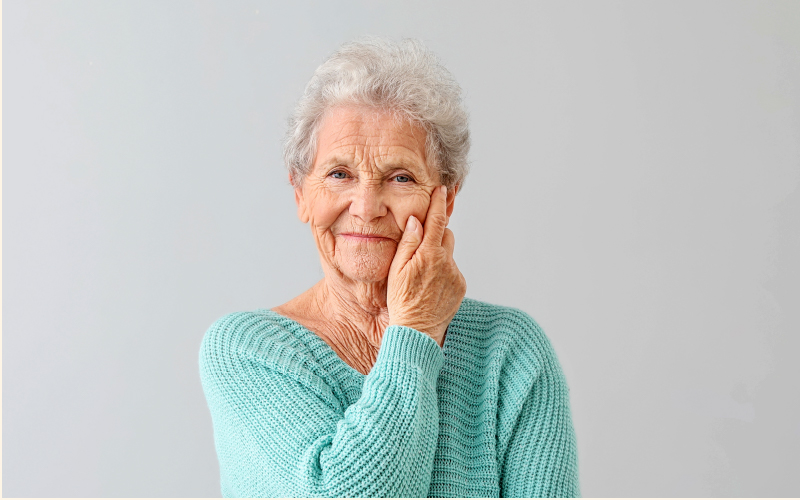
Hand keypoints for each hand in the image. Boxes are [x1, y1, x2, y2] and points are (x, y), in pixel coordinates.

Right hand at [387, 185, 466, 347]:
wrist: (417, 330)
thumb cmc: (401, 300)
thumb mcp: (396, 269)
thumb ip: (408, 242)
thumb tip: (415, 220)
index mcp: (429, 254)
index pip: (436, 220)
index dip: (438, 203)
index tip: (441, 189)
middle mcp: (446, 262)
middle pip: (445, 235)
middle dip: (435, 235)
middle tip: (420, 250)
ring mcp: (455, 274)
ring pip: (448, 254)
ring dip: (438, 256)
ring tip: (423, 275)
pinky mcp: (461, 286)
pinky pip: (452, 270)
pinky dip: (443, 272)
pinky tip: (430, 286)